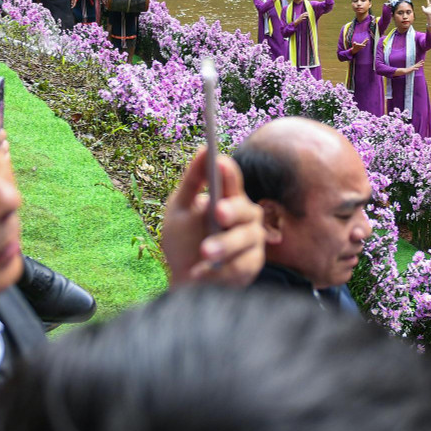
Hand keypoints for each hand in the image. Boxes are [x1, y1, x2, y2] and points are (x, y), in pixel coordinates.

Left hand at [161, 146, 264, 286]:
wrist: (184, 282)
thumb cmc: (183, 241)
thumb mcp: (180, 209)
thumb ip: (192, 181)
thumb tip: (204, 149)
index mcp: (227, 198)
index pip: (232, 180)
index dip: (228, 173)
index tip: (219, 164)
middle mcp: (245, 217)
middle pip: (245, 209)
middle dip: (231, 210)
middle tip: (217, 212)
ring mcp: (251, 241)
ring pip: (245, 238)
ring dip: (223, 245)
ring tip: (204, 252)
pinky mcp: (250, 266)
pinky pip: (240, 266)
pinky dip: (217, 271)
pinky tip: (199, 273)